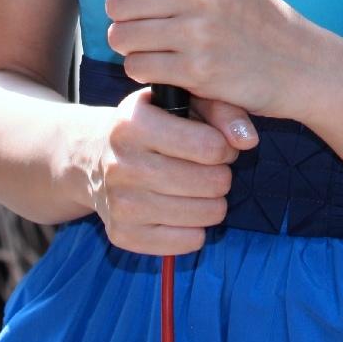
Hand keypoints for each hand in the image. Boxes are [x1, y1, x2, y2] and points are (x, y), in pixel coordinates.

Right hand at [89, 84, 255, 254]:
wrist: (93, 156)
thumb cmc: (152, 123)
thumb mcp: (181, 100)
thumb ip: (221, 110)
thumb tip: (249, 141)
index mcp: (133, 123)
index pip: (208, 146)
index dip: (225, 147)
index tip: (219, 146)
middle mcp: (120, 163)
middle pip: (208, 183)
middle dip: (221, 176)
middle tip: (212, 170)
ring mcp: (119, 203)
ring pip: (201, 215)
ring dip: (213, 203)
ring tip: (202, 189)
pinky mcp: (121, 235)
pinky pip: (186, 242)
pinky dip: (196, 229)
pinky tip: (185, 210)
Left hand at [91, 0, 323, 117]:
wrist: (295, 60)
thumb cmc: (247, 10)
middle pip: (118, 1)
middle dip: (128, 15)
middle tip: (155, 21)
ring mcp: (199, 31)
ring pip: (122, 36)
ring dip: (134, 45)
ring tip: (163, 43)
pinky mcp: (197, 71)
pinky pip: (138, 67)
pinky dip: (148, 69)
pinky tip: (172, 64)